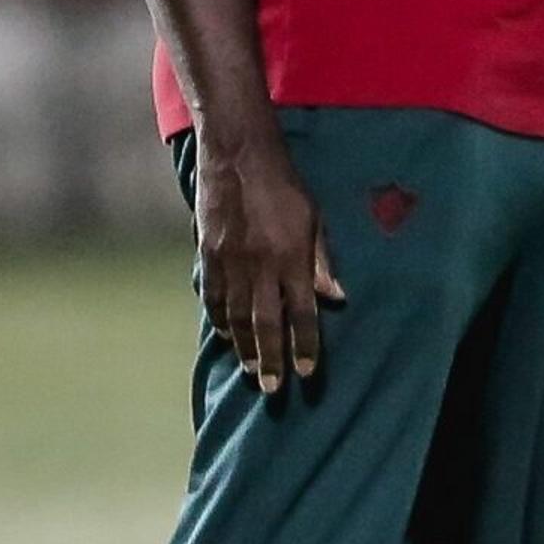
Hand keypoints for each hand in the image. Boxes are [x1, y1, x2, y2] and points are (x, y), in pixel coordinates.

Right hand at [195, 131, 343, 393]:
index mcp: (291, 257)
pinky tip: (226, 336)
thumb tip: (336, 298)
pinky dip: (220, 320)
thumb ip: (322, 261)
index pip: (302, 313)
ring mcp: (230, 261)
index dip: (306, 346)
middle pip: (266, 323)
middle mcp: (260, 265)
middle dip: (272, 359)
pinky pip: (213, 297)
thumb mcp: (313, 218)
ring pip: (237, 317)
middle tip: (274, 388)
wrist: (238, 155)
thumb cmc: (283, 185)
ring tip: (251, 370)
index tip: (308, 373)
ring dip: (244, 347)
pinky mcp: (208, 254)